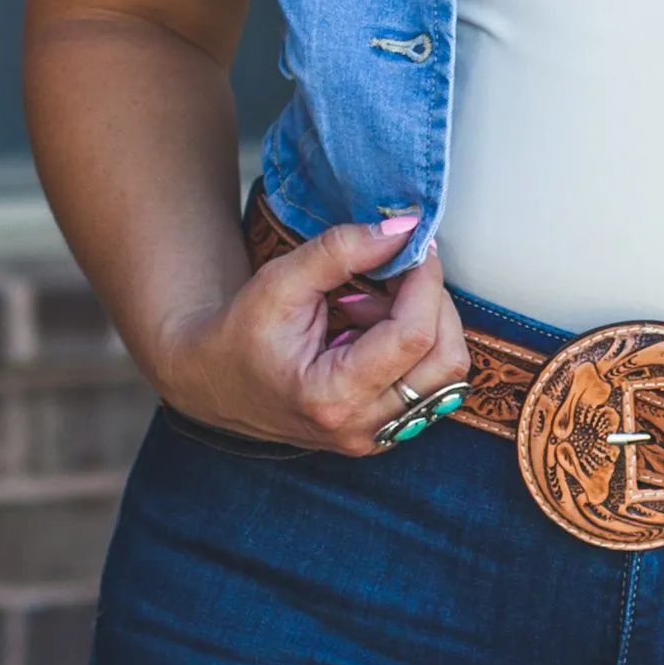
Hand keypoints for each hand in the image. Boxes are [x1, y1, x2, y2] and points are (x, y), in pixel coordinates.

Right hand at [154, 211, 472, 458]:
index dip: (426, 282)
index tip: (415, 246)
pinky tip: (373, 327)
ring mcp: (377, 436)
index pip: (413, 336)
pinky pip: (430, 384)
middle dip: (434, 303)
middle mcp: (362, 428)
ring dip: (426, 325)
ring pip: (448, 375)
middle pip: (446, 360)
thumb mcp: (280, 280)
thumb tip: (403, 228)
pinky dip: (416, 346)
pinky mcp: (386, 431)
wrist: (215, 384)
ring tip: (375, 303)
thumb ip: (340, 250)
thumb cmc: (240, 334)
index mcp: (331, 397)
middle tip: (398, 270)